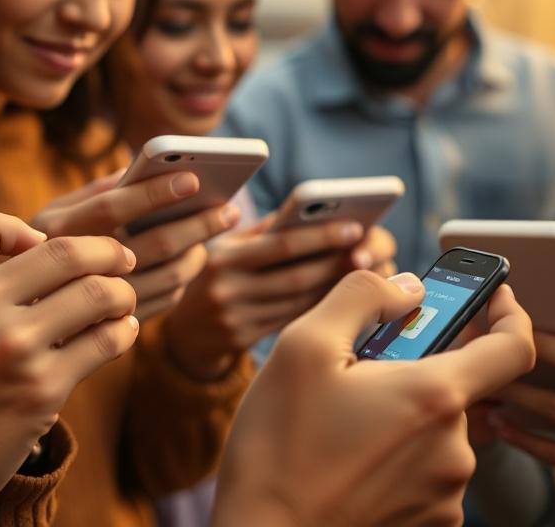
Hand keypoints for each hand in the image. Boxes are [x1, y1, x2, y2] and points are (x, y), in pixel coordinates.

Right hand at [0, 208, 138, 511]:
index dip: (25, 231)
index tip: (45, 248)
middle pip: (63, 251)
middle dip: (105, 251)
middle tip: (122, 258)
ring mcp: (10, 347)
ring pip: (96, 292)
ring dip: (121, 291)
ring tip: (124, 299)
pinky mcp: (41, 388)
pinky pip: (104, 342)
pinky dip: (123, 332)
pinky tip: (123, 332)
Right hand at [32, 171, 238, 320]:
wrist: (0, 330)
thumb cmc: (31, 256)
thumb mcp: (47, 220)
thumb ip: (91, 195)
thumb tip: (140, 169)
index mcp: (53, 234)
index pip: (110, 208)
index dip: (153, 192)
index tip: (193, 177)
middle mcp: (71, 274)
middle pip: (152, 245)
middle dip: (198, 224)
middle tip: (228, 209)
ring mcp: (91, 312)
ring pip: (166, 279)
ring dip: (197, 254)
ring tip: (212, 234)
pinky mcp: (112, 336)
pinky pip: (163, 305)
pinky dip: (182, 282)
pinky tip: (189, 262)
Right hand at [164, 218, 395, 379]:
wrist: (183, 333)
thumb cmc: (215, 277)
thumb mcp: (228, 248)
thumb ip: (265, 232)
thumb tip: (313, 211)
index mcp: (224, 258)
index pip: (282, 245)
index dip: (322, 236)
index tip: (355, 228)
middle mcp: (227, 290)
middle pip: (298, 277)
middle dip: (338, 264)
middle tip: (371, 253)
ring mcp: (237, 321)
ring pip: (301, 303)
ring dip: (337, 288)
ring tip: (365, 273)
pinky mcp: (247, 344)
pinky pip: (294, 322)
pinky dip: (322, 309)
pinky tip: (344, 299)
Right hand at [213, 275, 534, 526]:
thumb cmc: (278, 445)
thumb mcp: (304, 345)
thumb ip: (362, 296)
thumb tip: (407, 286)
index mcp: (433, 397)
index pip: (513, 348)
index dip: (508, 313)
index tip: (492, 295)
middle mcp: (453, 450)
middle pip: (458, 387)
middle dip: (416, 367)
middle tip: (359, 370)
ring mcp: (444, 494)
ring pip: (437, 428)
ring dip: (403, 411)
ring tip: (343, 419)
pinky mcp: (429, 523)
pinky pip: (426, 469)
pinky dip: (399, 452)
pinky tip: (351, 455)